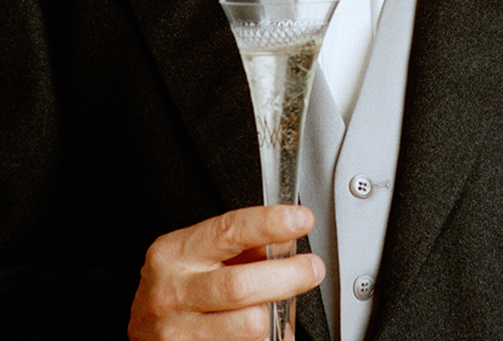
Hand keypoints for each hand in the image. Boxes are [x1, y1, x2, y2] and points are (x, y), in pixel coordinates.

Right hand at [128, 204, 323, 340]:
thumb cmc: (179, 285)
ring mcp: (177, 334)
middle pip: (241, 286)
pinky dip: (266, 339)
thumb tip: (288, 236)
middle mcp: (171, 294)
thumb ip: (245, 243)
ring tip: (278, 306)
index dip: (269, 224)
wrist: (144, 329)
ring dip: (274, 316)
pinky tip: (264, 330)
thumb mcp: (201, 254)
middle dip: (288, 276)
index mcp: (175, 254)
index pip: (228, 232)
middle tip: (313, 269)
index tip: (301, 219)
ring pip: (248, 327)